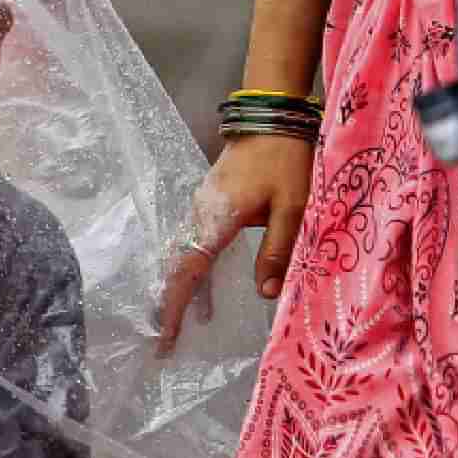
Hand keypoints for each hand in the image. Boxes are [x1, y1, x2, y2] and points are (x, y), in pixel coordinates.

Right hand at [155, 135, 313, 356]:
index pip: (189, 271)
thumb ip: (276, 251)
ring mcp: (201, 207)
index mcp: (217, 219)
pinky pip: (193, 244)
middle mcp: (200, 214)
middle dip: (170, 305)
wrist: (270, 115)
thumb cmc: (285, 159)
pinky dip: (193, 272)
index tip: (165, 337)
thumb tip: (265, 295)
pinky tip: (205, 294)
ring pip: (182, 257)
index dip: (176, 306)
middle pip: (176, 267)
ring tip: (182, 326)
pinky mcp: (209, 204)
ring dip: (181, 290)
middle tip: (165, 342)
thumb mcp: (292, 207)